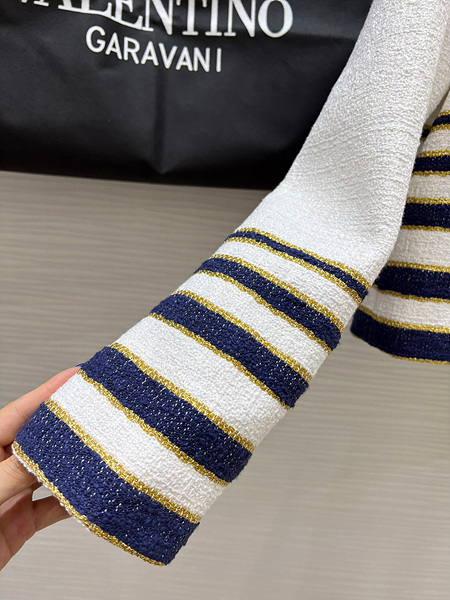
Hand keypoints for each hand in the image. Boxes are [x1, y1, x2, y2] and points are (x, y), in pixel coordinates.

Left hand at [0, 366, 80, 569]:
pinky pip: (52, 507)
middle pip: (37, 442)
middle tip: (94, 411)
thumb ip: (11, 476)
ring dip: (72, 467)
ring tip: (99, 451)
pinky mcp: (19, 522)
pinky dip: (71, 503)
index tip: (73, 377)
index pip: (17, 415)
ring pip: (48, 474)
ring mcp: (10, 495)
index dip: (46, 393)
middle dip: (65, 428)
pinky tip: (87, 495)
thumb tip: (44, 456)